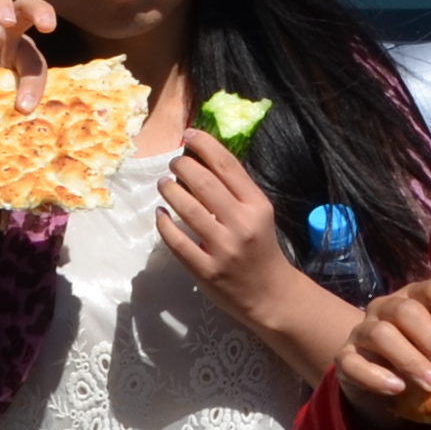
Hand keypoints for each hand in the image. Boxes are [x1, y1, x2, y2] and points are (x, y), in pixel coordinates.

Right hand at [0, 0, 61, 101]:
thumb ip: (9, 106)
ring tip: (7, 19)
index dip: (35, 82)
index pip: (34, 59)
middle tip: (48, 25)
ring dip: (2, 2)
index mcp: (17, 52)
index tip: (25, 107)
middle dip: (39, 9)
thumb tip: (26, 121)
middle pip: (24, 4)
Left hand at [155, 132, 298, 317]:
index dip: (205, 145)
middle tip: (174, 163)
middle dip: (182, 166)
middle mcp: (241, 224)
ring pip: (187, 208)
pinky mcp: (206, 270)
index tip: (189, 135)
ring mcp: (223, 248)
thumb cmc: (261, 247)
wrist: (269, 294)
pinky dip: (163, 223)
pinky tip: (160, 213)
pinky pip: (176, 240)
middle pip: (204, 182)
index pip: (228, 165)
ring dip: (170, 190)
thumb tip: (201, 159)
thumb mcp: (259, 213)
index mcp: (257, 205)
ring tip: (164, 184)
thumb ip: (235, 190)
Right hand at [333, 277, 430, 425]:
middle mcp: (387, 307)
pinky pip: (353, 362)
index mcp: (417, 298)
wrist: (385, 387)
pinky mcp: (344, 357)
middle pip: (407, 311)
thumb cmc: (424, 362)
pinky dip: (376, 376)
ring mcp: (363, 330)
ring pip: (381, 333)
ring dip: (410, 359)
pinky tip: (397, 388)